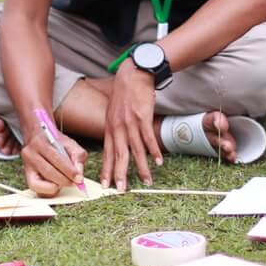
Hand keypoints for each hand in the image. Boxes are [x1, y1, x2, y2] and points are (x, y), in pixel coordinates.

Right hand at [22, 127, 87, 196]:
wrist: (36, 139)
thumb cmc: (54, 142)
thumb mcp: (69, 143)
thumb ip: (77, 155)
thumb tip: (79, 174)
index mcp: (40, 142)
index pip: (56, 158)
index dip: (69, 171)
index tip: (79, 179)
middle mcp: (30, 154)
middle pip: (48, 171)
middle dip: (64, 180)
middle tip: (75, 183)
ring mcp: (26, 166)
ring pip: (39, 183)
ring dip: (56, 187)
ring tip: (65, 183)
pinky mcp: (27, 176)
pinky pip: (36, 188)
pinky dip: (48, 190)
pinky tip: (56, 185)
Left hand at [102, 63, 162, 191]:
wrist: (133, 75)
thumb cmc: (124, 94)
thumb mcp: (113, 112)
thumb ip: (114, 129)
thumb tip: (116, 143)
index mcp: (109, 128)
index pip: (106, 153)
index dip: (106, 169)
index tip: (106, 184)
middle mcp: (118, 128)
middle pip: (119, 155)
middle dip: (120, 174)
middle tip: (122, 190)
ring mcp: (130, 123)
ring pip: (135, 150)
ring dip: (142, 168)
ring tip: (147, 181)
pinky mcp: (143, 118)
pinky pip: (148, 138)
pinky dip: (154, 151)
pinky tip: (158, 162)